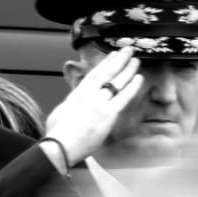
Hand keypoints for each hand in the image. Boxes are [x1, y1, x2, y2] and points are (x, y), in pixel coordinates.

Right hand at [43, 47, 143, 166]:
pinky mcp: (108, 114)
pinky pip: (123, 97)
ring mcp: (99, 103)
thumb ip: (68, 107)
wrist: (61, 145)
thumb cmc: (58, 135)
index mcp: (76, 95)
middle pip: (106, 73)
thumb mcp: (59, 115)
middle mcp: (88, 95)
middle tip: (127, 50)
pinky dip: (132, 86)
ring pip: (116, 82)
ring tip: (136, 60)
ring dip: (127, 69)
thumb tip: (69, 106)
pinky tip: (139, 78)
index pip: (93, 75)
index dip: (104, 64)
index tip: (112, 55)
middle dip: (118, 60)